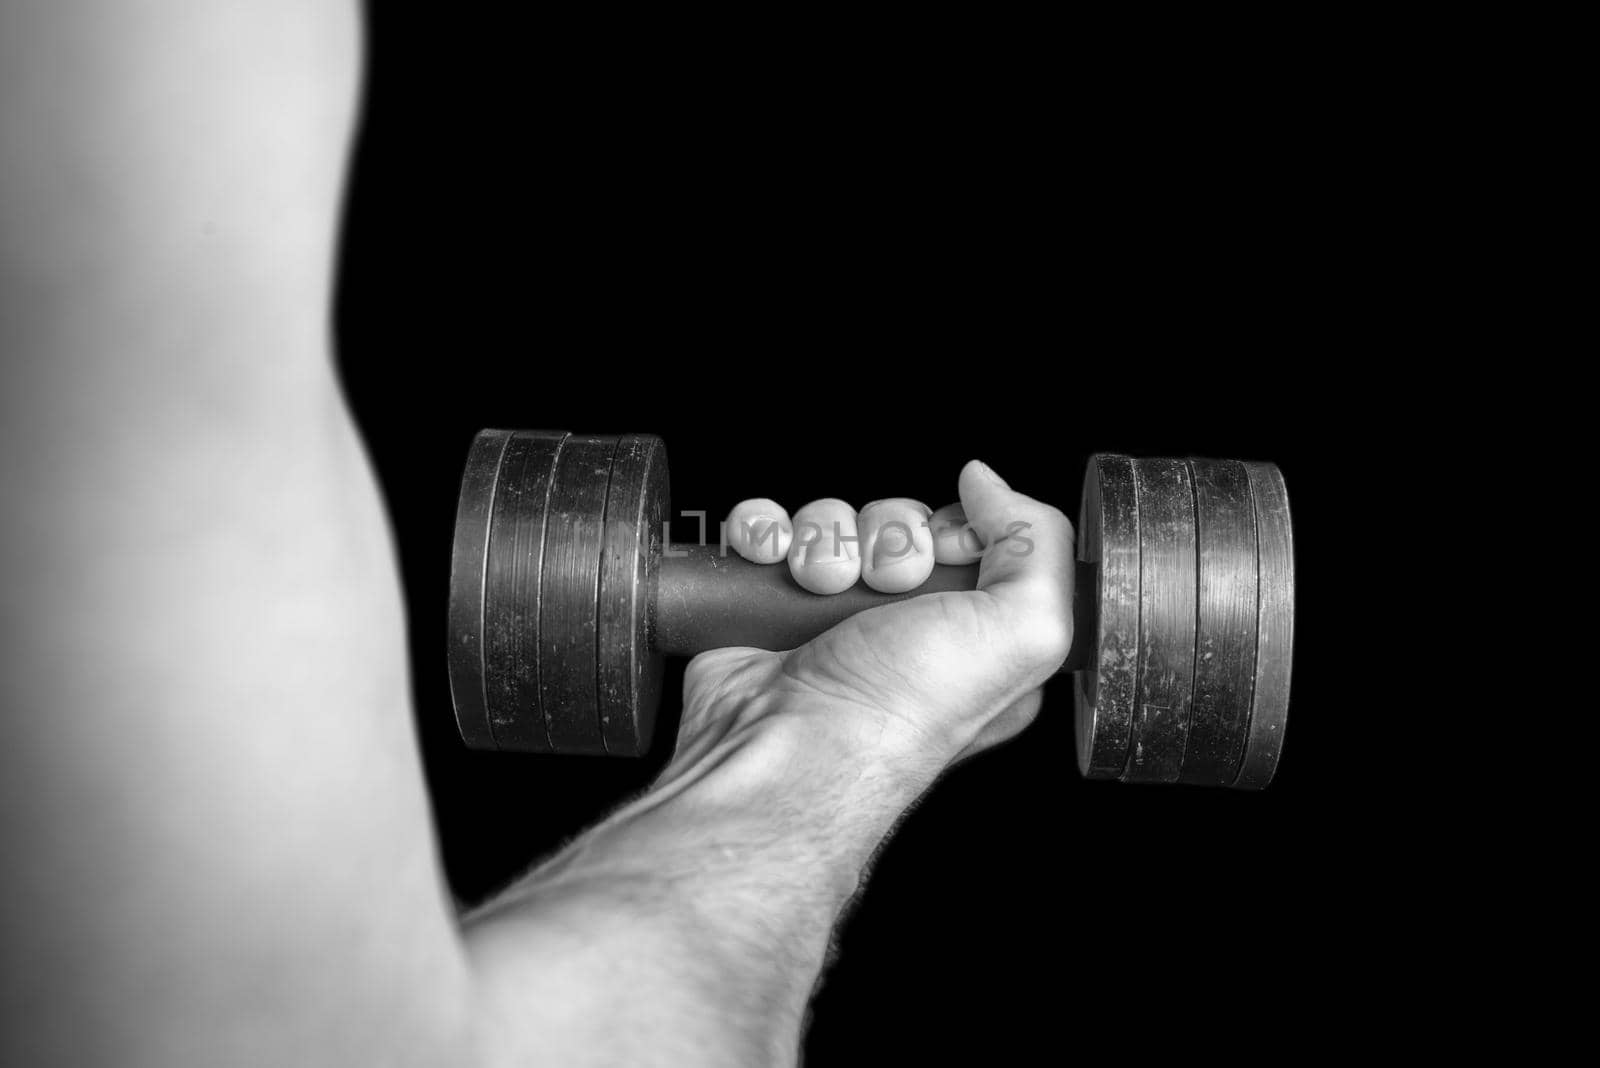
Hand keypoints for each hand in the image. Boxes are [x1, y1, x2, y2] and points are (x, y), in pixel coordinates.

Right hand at [676, 460, 1074, 787]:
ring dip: (822, 540)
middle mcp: (904, 632)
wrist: (788, 748)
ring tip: (821, 589)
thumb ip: (1041, 545)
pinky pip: (766, 531)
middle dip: (887, 539)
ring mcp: (830, 621)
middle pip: (898, 525)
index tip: (948, 557)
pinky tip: (774, 566)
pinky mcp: (767, 609)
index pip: (973, 540)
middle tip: (885, 587)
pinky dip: (764, 534)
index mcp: (975, 641)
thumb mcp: (1025, 632)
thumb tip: (988, 484)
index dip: (956, 531)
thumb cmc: (901, 713)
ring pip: (830, 522)